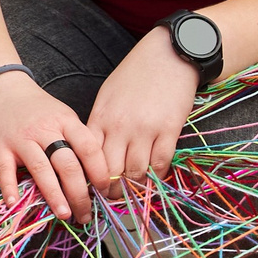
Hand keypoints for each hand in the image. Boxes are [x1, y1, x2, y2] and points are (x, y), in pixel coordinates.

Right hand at [0, 71, 106, 219]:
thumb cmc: (39, 110)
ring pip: (41, 169)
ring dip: (54, 195)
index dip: (100, 172)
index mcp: (66, 121)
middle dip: (79, 193)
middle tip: (86, 213)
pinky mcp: (0, 147)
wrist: (2, 91)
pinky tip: (16, 204)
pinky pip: (6, 170)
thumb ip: (77, 141)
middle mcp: (45, 130)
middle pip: (67, 164)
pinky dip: (10, 188)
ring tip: (64, 214)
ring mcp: (21, 139)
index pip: (88, 148)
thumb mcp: (64, 116)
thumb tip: (95, 178)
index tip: (105, 191)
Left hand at [85, 28, 202, 195]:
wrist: (168, 55)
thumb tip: (95, 154)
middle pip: (110, 171)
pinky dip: (156, 176)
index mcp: (100, 118)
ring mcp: (145, 129)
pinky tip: (153, 180)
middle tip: (111, 201)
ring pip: (135, 172)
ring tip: (131, 196)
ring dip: (133, 188)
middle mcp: (120, 126)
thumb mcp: (107, 97)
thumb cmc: (135, 75)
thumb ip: (101, 125)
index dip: (88, 179)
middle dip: (109, 191)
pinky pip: (161, 163)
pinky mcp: (169, 130)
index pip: (88, 158)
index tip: (90, 191)